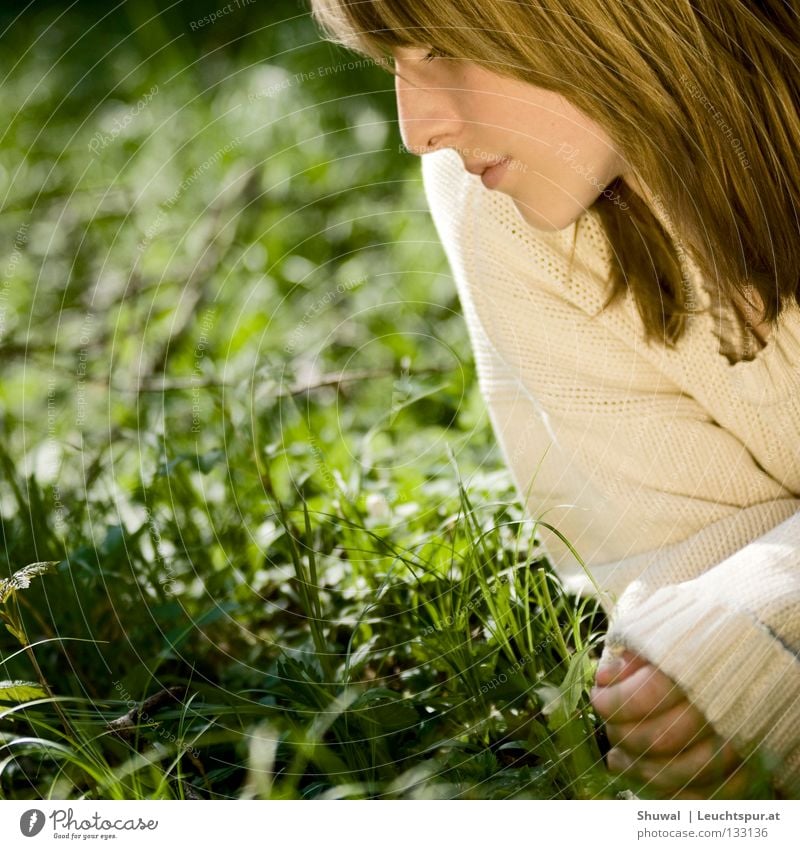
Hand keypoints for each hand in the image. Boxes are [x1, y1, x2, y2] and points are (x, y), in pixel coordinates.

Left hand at [590, 649, 751, 797]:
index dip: (612, 703)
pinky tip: (650, 781)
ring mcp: (737, 737)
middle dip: (624, 737)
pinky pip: (714, 792)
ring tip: (618, 759)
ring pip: (685, 772)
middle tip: (610, 729)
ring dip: (643, 771)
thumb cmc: (694, 637)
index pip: (645, 696)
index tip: (599, 698)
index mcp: (695, 667)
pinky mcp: (750, 761)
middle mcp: (718, 705)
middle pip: (662, 739)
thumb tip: (603, 678)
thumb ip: (631, 654)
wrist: (751, 646)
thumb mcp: (660, 630)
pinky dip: (677, 794)